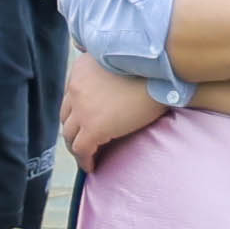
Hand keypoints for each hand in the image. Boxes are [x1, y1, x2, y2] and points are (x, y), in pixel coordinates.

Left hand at [61, 48, 168, 172]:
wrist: (162, 73)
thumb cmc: (153, 69)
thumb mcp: (123, 63)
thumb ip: (109, 70)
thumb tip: (109, 83)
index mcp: (81, 68)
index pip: (72, 96)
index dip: (78, 112)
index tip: (85, 122)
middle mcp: (76, 86)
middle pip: (67, 115)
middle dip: (75, 129)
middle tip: (84, 141)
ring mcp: (82, 108)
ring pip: (70, 134)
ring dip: (77, 145)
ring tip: (87, 155)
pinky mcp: (93, 127)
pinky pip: (81, 149)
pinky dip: (84, 160)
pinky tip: (91, 166)